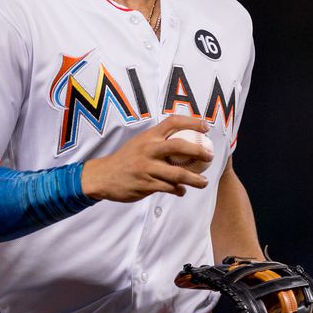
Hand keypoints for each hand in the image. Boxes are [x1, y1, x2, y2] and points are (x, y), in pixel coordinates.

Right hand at [81, 116, 213, 202]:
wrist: (103, 176)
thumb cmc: (127, 159)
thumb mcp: (140, 143)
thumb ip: (158, 141)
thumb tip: (184, 140)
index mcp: (148, 136)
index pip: (172, 122)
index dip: (192, 122)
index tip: (206, 127)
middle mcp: (148, 149)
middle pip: (179, 146)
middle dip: (198, 151)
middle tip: (210, 156)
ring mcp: (147, 167)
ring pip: (177, 173)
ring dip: (194, 179)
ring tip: (203, 182)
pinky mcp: (146, 184)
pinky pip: (168, 187)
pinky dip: (178, 190)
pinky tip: (182, 191)